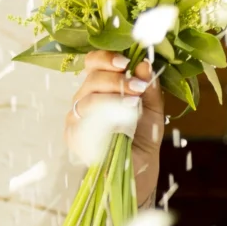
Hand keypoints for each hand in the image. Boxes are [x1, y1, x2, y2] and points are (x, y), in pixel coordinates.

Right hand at [65, 51, 167, 207]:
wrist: (139, 166)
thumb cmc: (143, 134)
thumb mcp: (152, 107)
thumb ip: (149, 87)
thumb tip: (145, 64)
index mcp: (100, 86)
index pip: (92, 63)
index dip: (106, 58)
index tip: (126, 62)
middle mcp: (84, 99)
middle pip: (91, 79)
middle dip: (116, 80)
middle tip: (137, 87)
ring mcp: (76, 118)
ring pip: (88, 99)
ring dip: (112, 98)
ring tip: (134, 104)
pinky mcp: (74, 137)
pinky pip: (85, 122)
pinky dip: (103, 118)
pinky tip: (119, 121)